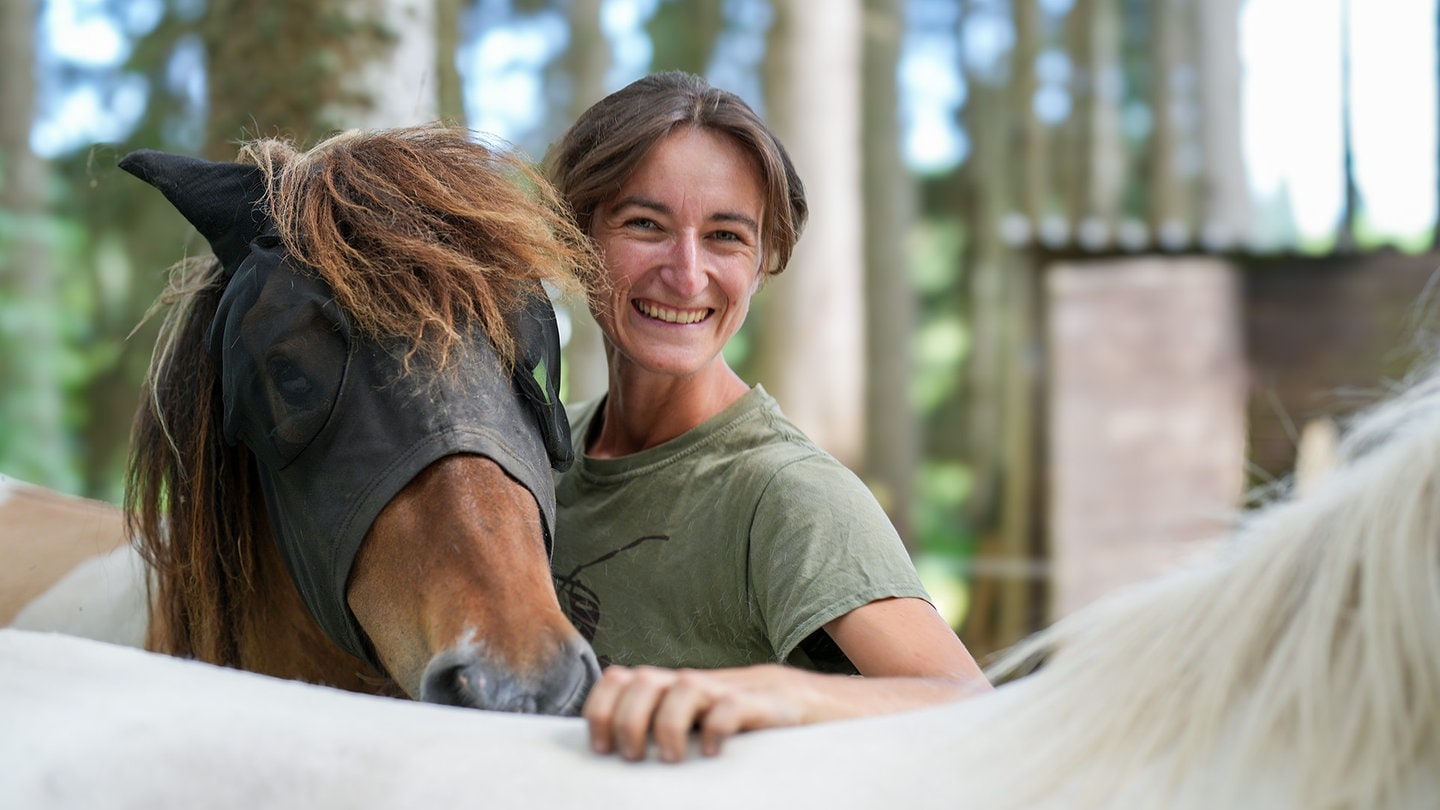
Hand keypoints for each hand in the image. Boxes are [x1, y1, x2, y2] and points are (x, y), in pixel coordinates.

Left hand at [582, 664, 807, 762]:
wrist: (805, 703)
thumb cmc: (740, 722)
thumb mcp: (694, 723)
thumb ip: (658, 729)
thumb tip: (613, 756)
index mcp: (670, 689)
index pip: (620, 680)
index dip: (601, 709)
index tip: (601, 749)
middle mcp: (692, 684)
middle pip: (642, 680)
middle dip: (628, 720)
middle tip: (633, 756)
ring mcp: (727, 689)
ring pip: (684, 687)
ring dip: (668, 724)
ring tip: (672, 758)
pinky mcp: (760, 703)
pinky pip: (730, 707)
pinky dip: (715, 729)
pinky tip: (713, 752)